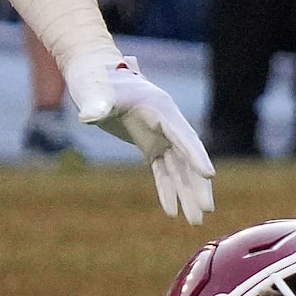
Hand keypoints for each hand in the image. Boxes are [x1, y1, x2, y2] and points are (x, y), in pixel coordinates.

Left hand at [63, 52, 215, 223]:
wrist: (93, 74)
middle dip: (197, 185)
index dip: (196, 155)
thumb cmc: (94, 79)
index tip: (208, 175)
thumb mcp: (95, 90)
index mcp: (162, 109)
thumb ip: (96, 103)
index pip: (183, 136)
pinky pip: (163, 172)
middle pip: (188, 159)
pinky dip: (167, 190)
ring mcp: (160, 136)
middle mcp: (168, 124)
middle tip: (206, 210)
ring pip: (179, 169)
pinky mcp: (150, 145)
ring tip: (196, 221)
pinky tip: (172, 212)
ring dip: (187, 194)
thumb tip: (88, 117)